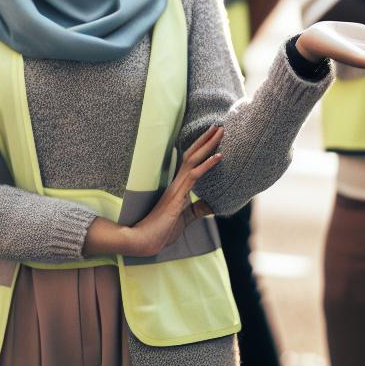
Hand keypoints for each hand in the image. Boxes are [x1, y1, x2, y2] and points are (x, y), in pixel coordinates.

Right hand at [123, 126, 222, 258]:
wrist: (145, 240)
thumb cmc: (161, 231)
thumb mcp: (185, 219)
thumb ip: (196, 210)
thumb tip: (210, 205)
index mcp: (178, 187)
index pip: (192, 162)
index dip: (202, 148)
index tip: (213, 136)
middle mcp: (176, 182)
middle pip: (192, 154)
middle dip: (206, 139)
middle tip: (218, 125)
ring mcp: (176, 187)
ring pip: (193, 159)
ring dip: (208, 144)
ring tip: (220, 131)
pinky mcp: (177, 195)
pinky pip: (195, 175)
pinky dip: (207, 164)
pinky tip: (219, 156)